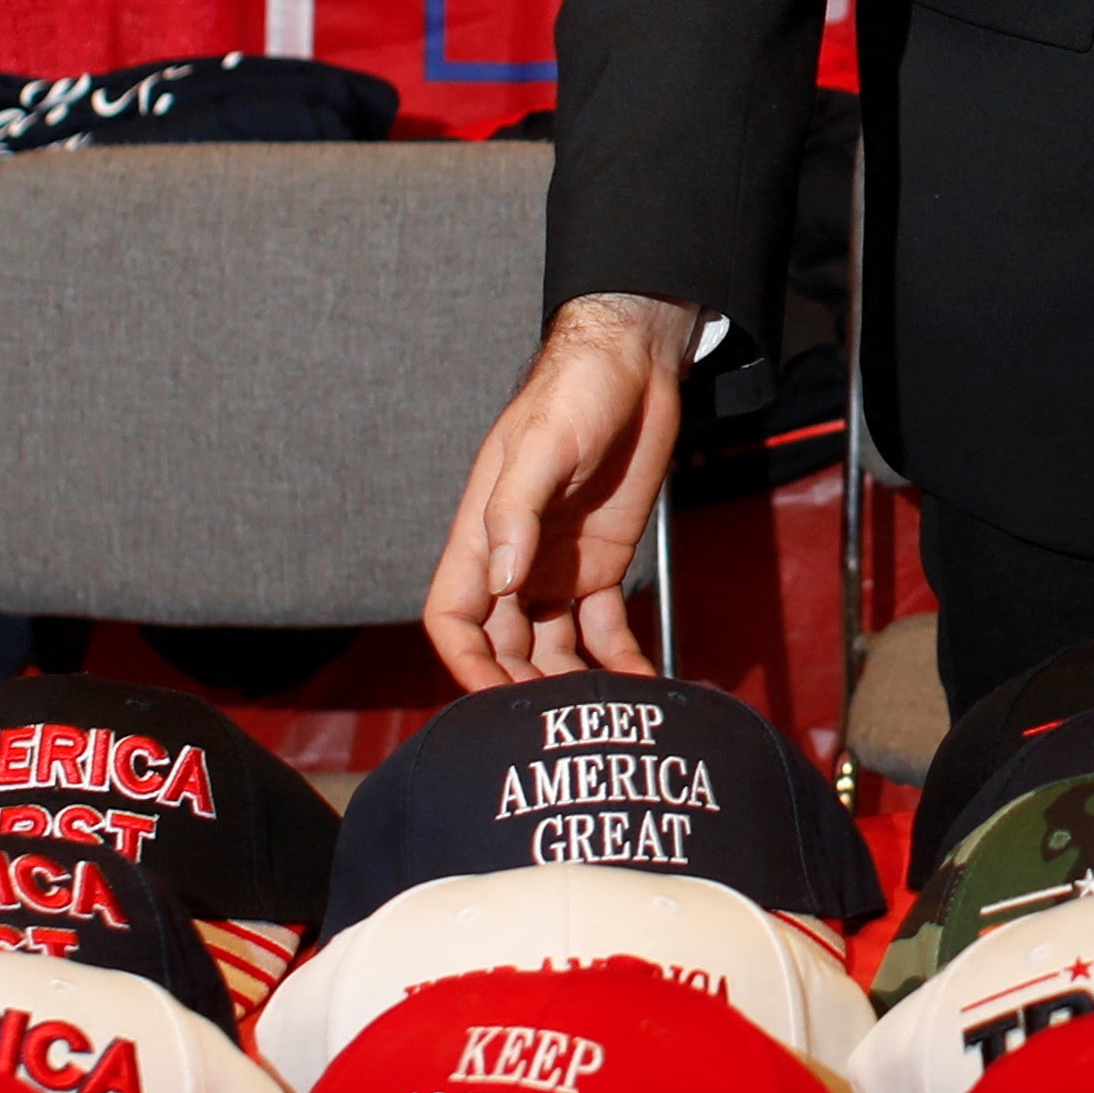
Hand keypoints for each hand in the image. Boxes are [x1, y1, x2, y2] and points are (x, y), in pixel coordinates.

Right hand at [421, 292, 698, 686]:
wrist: (633, 368)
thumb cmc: (573, 395)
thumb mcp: (540, 446)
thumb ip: (516, 512)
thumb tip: (501, 580)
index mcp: (481, 535)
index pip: (452, 618)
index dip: (466, 663)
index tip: (494, 704)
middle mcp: (513, 562)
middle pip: (501, 645)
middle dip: (521, 688)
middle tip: (561, 724)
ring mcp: (556, 568)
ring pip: (550, 647)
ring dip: (569, 684)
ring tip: (603, 717)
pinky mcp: (602, 565)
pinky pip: (603, 629)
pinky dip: (619, 660)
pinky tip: (641, 686)